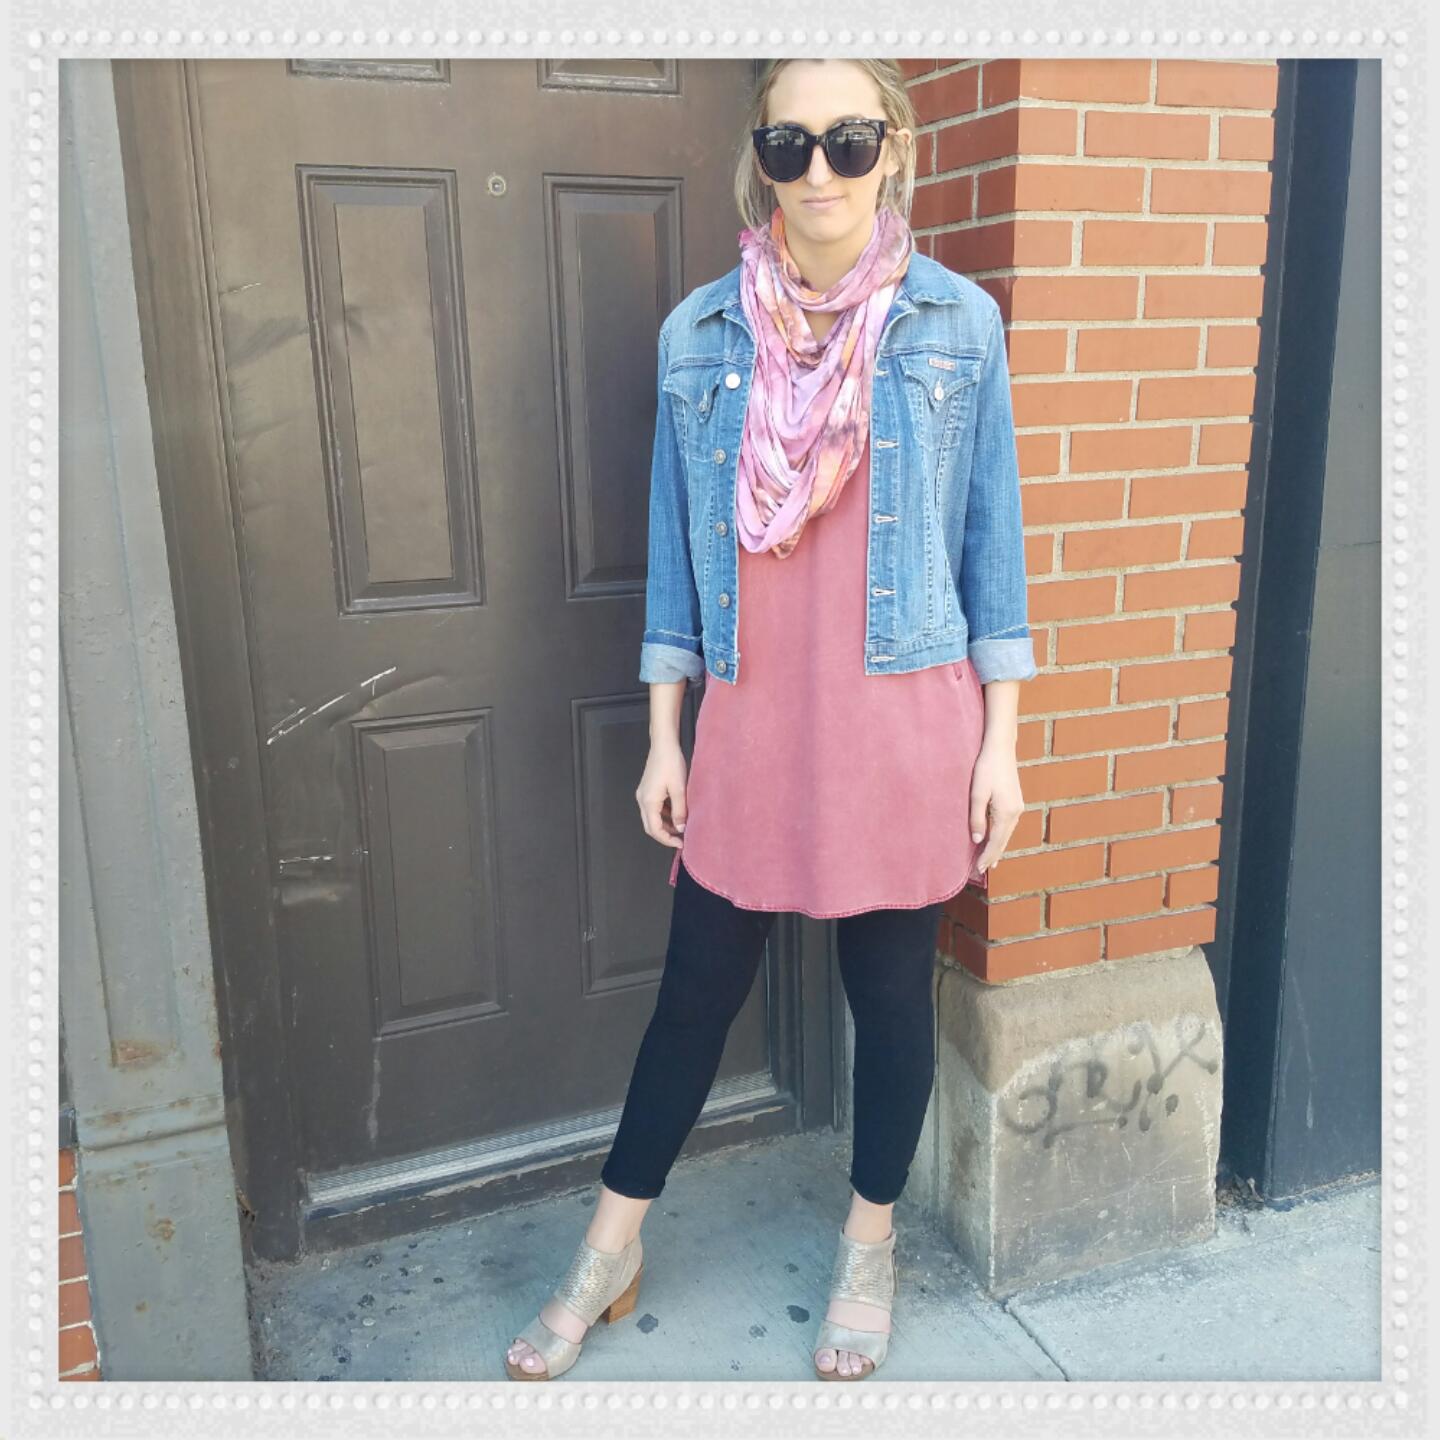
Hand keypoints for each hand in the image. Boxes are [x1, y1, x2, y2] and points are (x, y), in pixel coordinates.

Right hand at [636, 741, 688, 848]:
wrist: (663, 745)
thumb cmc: (671, 763)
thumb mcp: (679, 789)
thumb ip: (679, 811)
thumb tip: (680, 829)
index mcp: (648, 802)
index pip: (654, 830)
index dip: (667, 840)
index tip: (681, 844)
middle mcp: (642, 800)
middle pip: (651, 826)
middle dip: (665, 835)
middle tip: (681, 839)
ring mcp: (643, 795)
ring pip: (652, 818)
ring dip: (665, 825)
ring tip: (681, 827)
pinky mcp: (647, 790)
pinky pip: (654, 808)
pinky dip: (664, 815)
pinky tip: (677, 814)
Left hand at [969, 743, 1023, 874]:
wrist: (1000, 748)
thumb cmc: (986, 768)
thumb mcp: (977, 794)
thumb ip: (977, 818)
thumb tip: (977, 840)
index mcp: (1006, 813)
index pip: (995, 842)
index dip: (986, 857)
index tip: (978, 870)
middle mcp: (1015, 813)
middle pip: (1003, 841)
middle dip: (993, 856)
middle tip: (981, 871)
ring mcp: (1017, 807)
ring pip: (1007, 834)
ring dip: (997, 848)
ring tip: (989, 862)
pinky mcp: (1015, 801)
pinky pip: (1008, 826)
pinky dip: (1001, 836)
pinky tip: (996, 840)